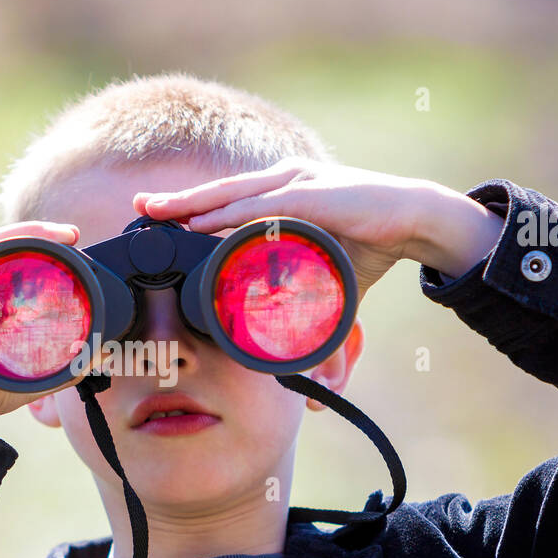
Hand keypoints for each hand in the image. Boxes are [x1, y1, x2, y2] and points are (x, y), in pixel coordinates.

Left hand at [132, 157, 503, 298]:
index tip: (156, 220)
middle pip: (218, 192)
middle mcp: (283, 181)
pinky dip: (232, 214)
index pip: (227, 201)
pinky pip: (263, 205)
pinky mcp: (312, 193)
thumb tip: (311, 375)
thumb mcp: (329, 280)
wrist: (417, 219)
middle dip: (177, 201)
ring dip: (194, 204)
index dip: (192, 209)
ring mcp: (296, 183)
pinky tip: (205, 221)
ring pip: (232, 194)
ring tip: (159, 212)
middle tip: (139, 207)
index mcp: (282, 195)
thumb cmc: (373, 244)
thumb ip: (310, 316)